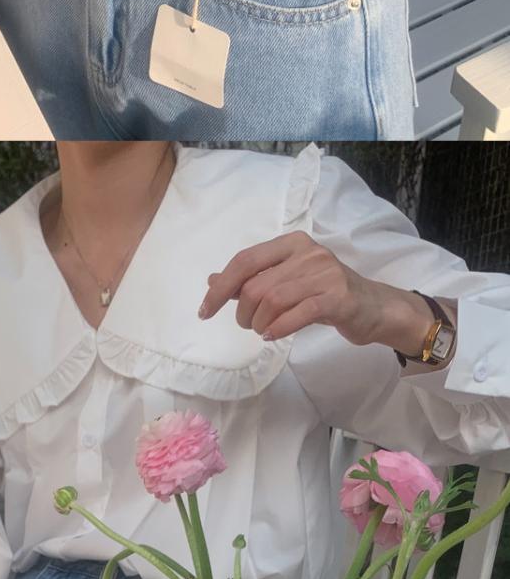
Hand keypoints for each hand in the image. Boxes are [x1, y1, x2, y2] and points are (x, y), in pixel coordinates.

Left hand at [199, 232, 429, 355]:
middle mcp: (307, 253)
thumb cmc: (325, 294)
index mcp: (292, 243)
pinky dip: (278, 328)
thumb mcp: (287, 281)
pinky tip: (272, 335)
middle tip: (247, 325)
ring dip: (259, 322)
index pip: (245, 260)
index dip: (221, 287)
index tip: (206, 310)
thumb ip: (252, 280)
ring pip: (273, 299)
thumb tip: (213, 282)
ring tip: (262, 330)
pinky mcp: (337, 297)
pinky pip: (297, 313)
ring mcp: (324, 273)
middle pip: (256, 284)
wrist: (373, 307)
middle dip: (243, 311)